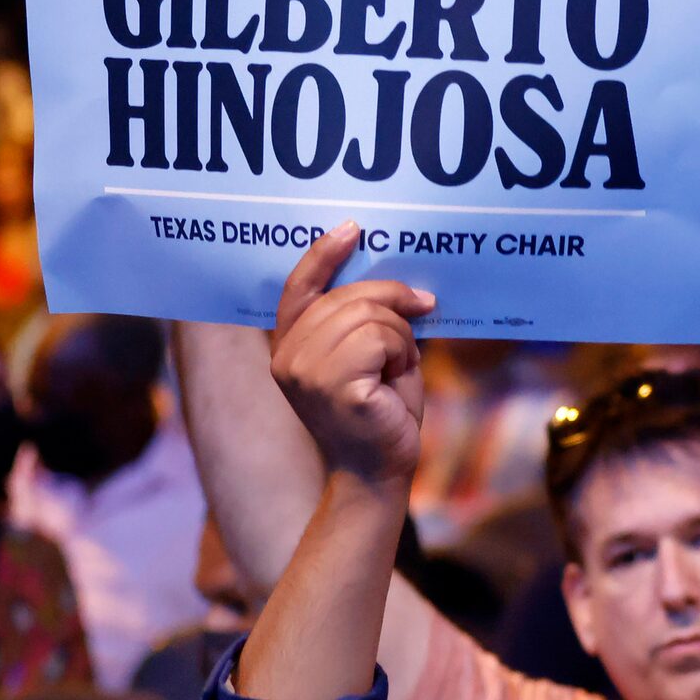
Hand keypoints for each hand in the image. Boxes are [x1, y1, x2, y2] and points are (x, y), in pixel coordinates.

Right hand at [269, 225, 432, 485]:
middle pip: (350, 297)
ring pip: (369, 316)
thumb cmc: (380, 412)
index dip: (324, 254)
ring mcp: (305, 371)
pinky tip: (395, 380)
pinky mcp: (332, 386)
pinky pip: (380, 339)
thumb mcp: (371, 356)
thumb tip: (397, 283)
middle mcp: (287, 356)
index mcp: (289, 345)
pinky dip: (402, 354)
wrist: (380, 470)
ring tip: (396, 368)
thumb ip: (366, 320)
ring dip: (399, 337)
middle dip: (392, 306)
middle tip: (413, 329)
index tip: (354, 228)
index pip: (299, 288)